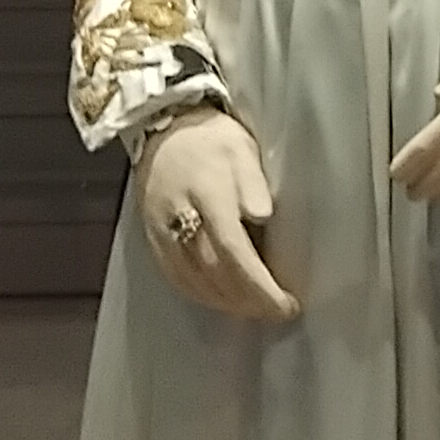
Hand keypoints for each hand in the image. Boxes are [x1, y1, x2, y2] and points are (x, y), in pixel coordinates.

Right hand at [139, 109, 295, 321]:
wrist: (162, 129)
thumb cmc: (213, 139)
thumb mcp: (242, 149)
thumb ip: (253, 183)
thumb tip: (263, 215)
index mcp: (208, 193)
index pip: (233, 250)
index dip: (259, 284)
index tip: (286, 302)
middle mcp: (181, 217)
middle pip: (215, 273)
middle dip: (250, 300)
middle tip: (279, 311)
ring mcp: (162, 232)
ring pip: (194, 281)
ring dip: (228, 303)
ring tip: (257, 310)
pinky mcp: (153, 239)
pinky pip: (176, 278)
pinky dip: (202, 295)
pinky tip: (223, 301)